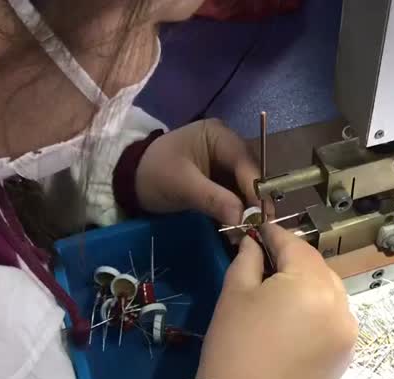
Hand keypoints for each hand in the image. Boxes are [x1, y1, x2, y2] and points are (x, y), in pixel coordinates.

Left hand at [135, 119, 272, 224]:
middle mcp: (228, 145)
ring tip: (255, 229)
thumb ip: (214, 199)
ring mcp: (225, 162)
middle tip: (263, 225)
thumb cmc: (154, 174)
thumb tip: (242, 218)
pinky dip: (239, 210)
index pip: (244, 161)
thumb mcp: (182, 186)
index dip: (255, 187)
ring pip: (246, 186)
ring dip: (250, 208)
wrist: (130, 181)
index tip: (262, 213)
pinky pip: (237, 194)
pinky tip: (242, 226)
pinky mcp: (221, 179)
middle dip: (256, 199)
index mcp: (218, 135)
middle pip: (250, 173)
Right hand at [197, 224, 357, 378]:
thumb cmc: (235, 349)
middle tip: (265, 262)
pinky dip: (318, 308)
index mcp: (310, 284)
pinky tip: (295, 318)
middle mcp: (338, 301)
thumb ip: (247, 260)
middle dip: (292, 260)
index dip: (274, 234)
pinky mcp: (346, 350)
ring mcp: (347, 328)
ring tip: (279, 293)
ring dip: (307, 283)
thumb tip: (254, 243)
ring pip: (328, 289)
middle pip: (316, 266)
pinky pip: (334, 315)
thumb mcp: (233, 295)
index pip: (294, 245)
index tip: (259, 230)